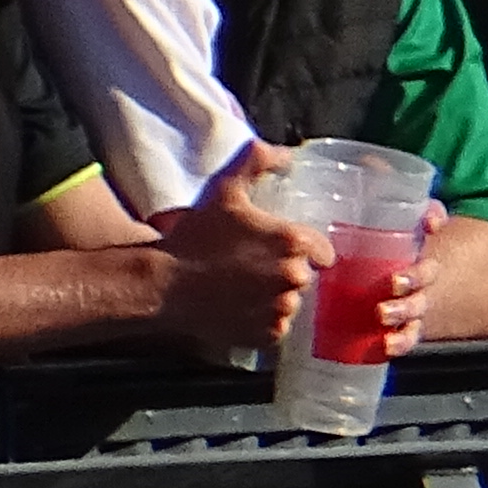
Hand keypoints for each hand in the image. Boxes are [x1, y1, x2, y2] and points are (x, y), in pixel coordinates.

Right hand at [150, 137, 319, 355]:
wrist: (164, 282)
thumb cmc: (195, 236)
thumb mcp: (224, 191)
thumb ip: (255, 163)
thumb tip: (286, 152)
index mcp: (292, 241)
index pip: (323, 249)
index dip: (308, 248)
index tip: (287, 248)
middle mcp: (295, 276)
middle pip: (305, 275)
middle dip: (285, 270)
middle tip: (252, 265)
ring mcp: (283, 308)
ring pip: (290, 300)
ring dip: (274, 295)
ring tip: (242, 286)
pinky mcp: (270, 334)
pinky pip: (277, 326)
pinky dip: (263, 319)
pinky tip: (239, 306)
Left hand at [363, 199, 445, 360]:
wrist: (439, 276)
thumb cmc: (418, 249)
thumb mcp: (426, 230)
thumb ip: (430, 217)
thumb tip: (432, 219)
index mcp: (425, 270)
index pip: (424, 274)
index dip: (414, 278)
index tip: (397, 282)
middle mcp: (423, 295)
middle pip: (417, 304)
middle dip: (403, 309)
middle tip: (384, 312)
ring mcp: (415, 314)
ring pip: (412, 326)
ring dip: (402, 334)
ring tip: (388, 338)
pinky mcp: (406, 327)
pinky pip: (406, 340)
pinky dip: (400, 345)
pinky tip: (388, 349)